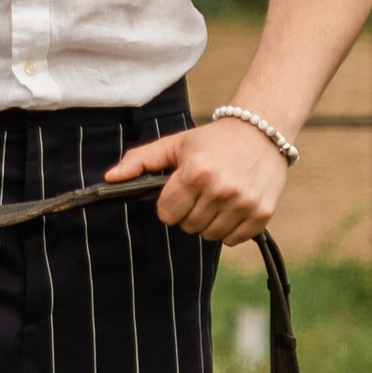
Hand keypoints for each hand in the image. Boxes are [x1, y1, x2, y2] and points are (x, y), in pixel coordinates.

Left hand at [105, 116, 287, 243]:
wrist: (261, 132)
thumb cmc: (212, 140)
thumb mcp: (174, 144)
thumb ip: (139, 161)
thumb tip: (109, 178)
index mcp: (195, 172)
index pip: (166, 213)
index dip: (169, 203)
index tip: (179, 191)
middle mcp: (220, 189)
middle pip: (188, 226)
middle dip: (188, 212)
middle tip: (199, 192)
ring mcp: (243, 203)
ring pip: (209, 236)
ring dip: (208, 222)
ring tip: (216, 198)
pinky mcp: (262, 214)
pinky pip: (233, 240)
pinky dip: (230, 228)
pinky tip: (232, 206)